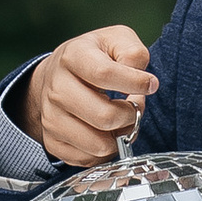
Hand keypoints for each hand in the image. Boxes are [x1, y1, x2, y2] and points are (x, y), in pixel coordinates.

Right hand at [24, 26, 156, 166]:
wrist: (57, 74)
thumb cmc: (94, 57)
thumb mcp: (116, 40)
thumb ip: (134, 52)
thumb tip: (143, 80)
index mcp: (72, 57)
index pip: (105, 74)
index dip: (135, 83)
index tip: (150, 84)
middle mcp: (56, 88)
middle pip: (104, 116)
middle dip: (130, 116)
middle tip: (134, 107)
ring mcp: (51, 118)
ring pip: (98, 144)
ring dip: (120, 137)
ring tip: (122, 121)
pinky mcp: (52, 142)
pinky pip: (88, 160)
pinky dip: (105, 152)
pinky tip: (107, 133)